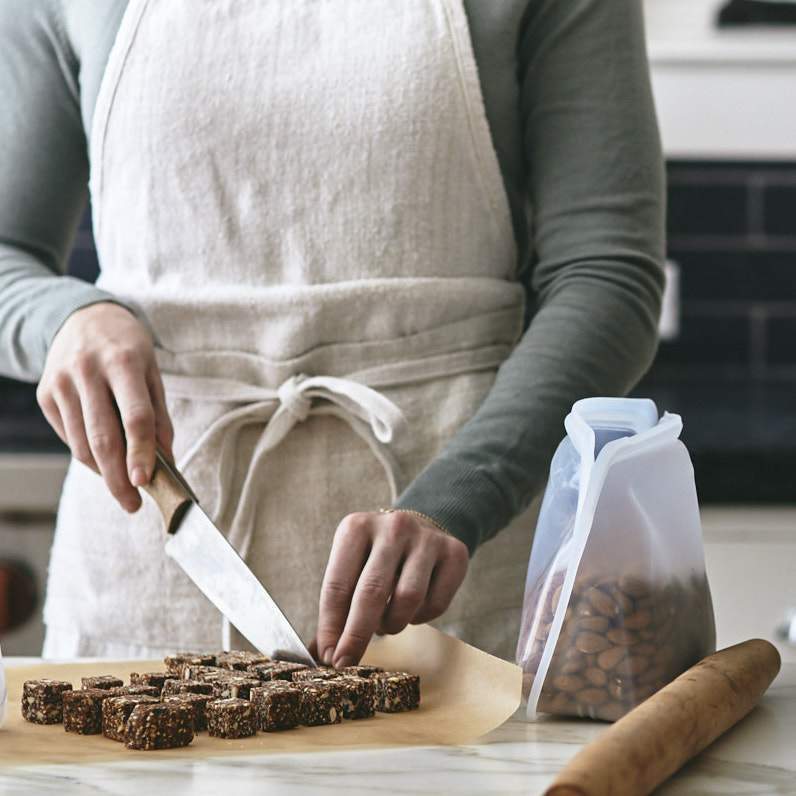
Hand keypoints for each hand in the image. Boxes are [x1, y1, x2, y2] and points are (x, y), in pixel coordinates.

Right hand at [36, 302, 173, 511]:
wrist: (82, 316)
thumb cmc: (127, 348)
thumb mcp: (153, 372)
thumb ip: (159, 416)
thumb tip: (164, 461)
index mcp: (123, 362)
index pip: (135, 417)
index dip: (141, 452)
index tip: (146, 482)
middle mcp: (87, 371)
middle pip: (103, 438)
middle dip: (118, 478)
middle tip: (132, 503)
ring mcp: (61, 383)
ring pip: (82, 444)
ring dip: (104, 472)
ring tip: (123, 485)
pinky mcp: (44, 394)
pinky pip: (69, 436)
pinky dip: (88, 455)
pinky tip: (104, 458)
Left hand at [314, 510, 468, 666]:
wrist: (422, 526)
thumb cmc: (376, 556)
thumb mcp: (351, 566)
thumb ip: (337, 606)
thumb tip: (322, 653)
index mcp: (356, 527)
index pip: (338, 585)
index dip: (332, 626)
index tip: (330, 656)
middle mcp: (392, 527)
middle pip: (372, 592)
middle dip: (357, 635)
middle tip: (347, 663)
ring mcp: (426, 538)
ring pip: (407, 600)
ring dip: (392, 624)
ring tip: (385, 622)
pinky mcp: (454, 552)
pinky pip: (435, 604)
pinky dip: (420, 618)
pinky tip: (412, 609)